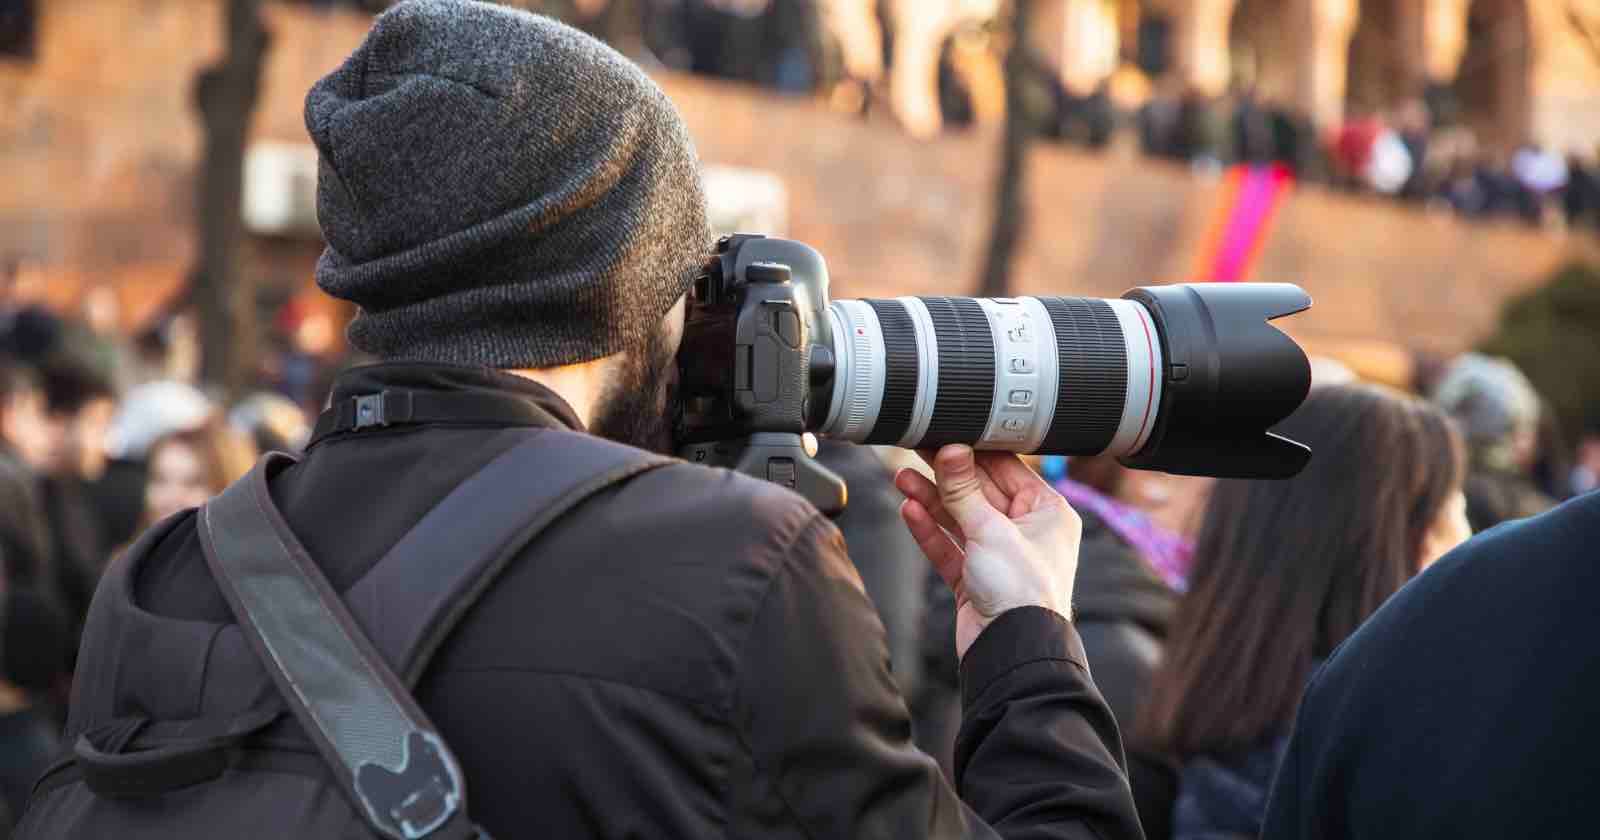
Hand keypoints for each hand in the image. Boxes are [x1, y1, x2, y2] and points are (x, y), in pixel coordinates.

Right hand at [895, 445, 1081, 660]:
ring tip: (902, 478)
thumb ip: (964, 490)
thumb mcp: (990, 530)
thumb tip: (951, 449)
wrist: (1013, 652)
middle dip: (945, 476)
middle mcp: (1026, 531)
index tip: (945, 433)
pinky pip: (950, 546)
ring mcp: (999, 556)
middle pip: (979, 492)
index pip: (1006, 469)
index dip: (972, 451)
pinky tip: (909, 510)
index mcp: (1047, 512)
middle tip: (916, 450)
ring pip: (960, 519)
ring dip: (931, 500)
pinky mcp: (976, 579)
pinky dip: (930, 530)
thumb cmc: (1022, 593)